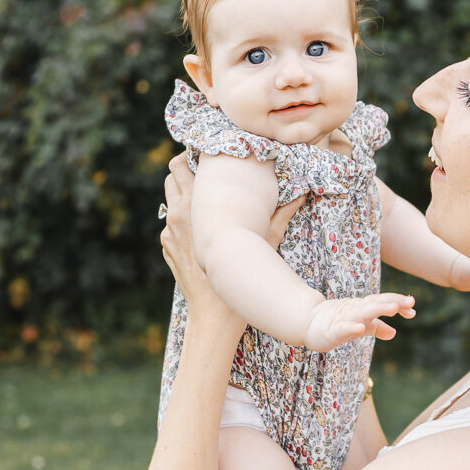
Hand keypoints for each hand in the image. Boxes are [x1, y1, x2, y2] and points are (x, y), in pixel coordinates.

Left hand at [160, 155, 307, 307]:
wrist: (212, 316)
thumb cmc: (240, 278)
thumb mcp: (265, 243)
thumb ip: (281, 215)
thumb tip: (302, 193)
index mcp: (198, 207)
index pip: (183, 165)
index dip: (195, 154)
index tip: (211, 153)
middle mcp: (179, 214)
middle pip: (173, 174)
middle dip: (188, 169)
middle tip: (208, 170)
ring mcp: (170, 231)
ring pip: (169, 196)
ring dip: (184, 191)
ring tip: (206, 196)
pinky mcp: (167, 245)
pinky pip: (170, 222)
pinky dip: (183, 217)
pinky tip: (202, 225)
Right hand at [302, 293, 416, 351]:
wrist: (307, 323)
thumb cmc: (335, 323)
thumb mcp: (359, 326)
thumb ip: (375, 327)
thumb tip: (393, 333)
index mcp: (362, 308)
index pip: (382, 302)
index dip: (398, 303)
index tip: (413, 308)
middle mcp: (355, 310)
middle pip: (376, 303)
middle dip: (392, 302)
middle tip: (410, 302)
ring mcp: (343, 318)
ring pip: (362, 312)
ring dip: (378, 309)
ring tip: (393, 308)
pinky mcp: (332, 330)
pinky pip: (342, 328)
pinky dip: (351, 327)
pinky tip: (360, 328)